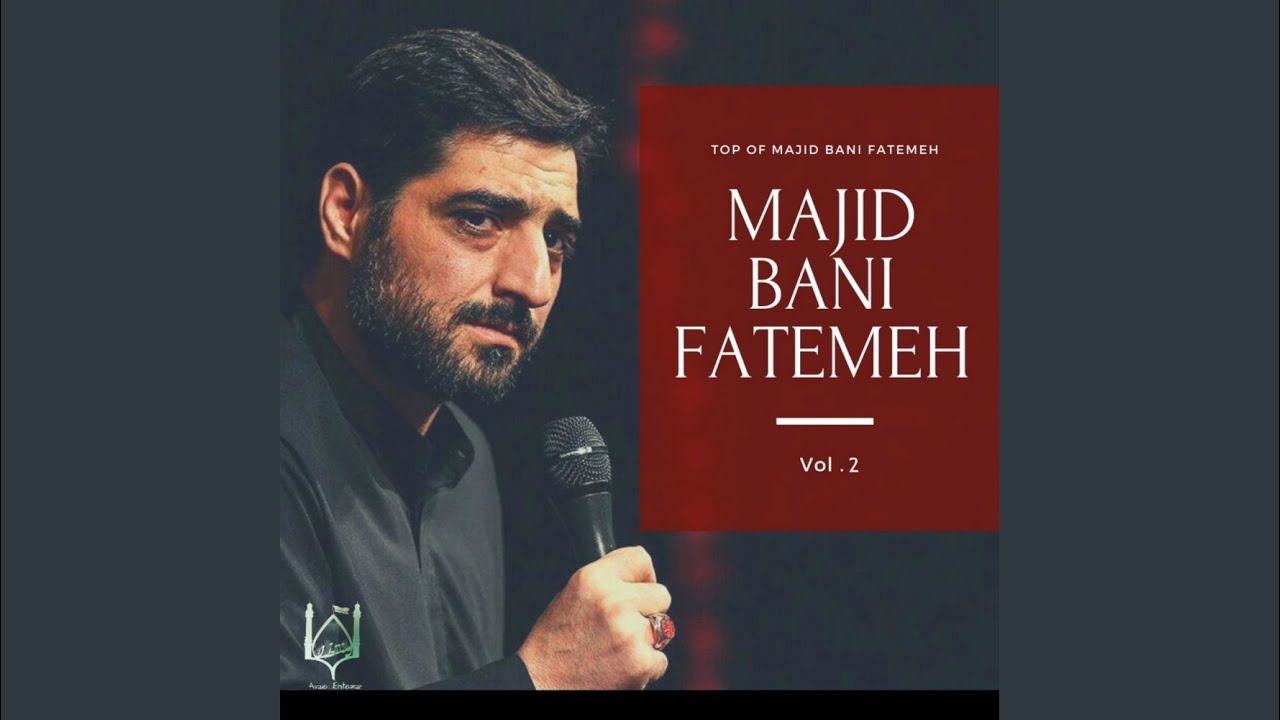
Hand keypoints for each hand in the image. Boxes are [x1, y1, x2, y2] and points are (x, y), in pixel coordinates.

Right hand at [517, 546, 671, 689]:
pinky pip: (660, 659)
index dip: (642, 576)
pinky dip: (646, 666)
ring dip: (646, 638)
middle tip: (624, 625)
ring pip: (664, 627)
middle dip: (648, 609)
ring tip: (617, 648)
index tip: (638, 587)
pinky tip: (620, 666)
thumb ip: (606, 581)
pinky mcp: (641, 662)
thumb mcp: (571, 596)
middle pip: (661, 594)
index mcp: (593, 580)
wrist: (542, 685)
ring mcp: (630, 633)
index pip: (641, 558)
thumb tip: (636, 577)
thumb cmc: (554, 645)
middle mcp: (614, 602)